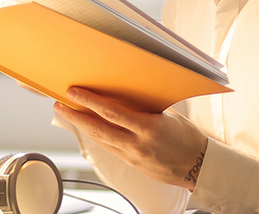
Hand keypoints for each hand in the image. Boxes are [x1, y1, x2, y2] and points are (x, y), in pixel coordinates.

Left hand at [54, 87, 208, 190]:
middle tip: (59, 105)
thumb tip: (127, 91)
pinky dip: (97, 136)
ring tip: (68, 113)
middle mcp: (137, 143)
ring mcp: (133, 156)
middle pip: (98, 128)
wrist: (198, 166)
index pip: (111, 112)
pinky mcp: (132, 164)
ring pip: (100, 140)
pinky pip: (109, 147)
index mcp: (149, 127)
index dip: (89, 101)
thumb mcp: (169, 115)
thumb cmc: (187, 137)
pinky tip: (89, 127)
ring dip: (82, 126)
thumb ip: (146, 106)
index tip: (74, 92)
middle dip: (75, 116)